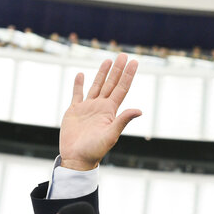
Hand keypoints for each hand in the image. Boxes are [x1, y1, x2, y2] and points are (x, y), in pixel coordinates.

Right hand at [59, 54, 141, 170]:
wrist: (77, 158)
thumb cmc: (95, 150)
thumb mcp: (111, 135)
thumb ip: (123, 120)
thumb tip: (139, 110)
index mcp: (110, 111)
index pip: (121, 88)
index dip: (128, 75)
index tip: (134, 62)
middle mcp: (100, 107)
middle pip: (111, 84)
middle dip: (117, 69)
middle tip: (123, 55)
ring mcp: (87, 108)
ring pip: (96, 86)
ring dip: (102, 73)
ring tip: (108, 61)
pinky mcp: (74, 111)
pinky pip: (77, 94)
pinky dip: (79, 84)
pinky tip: (81, 75)